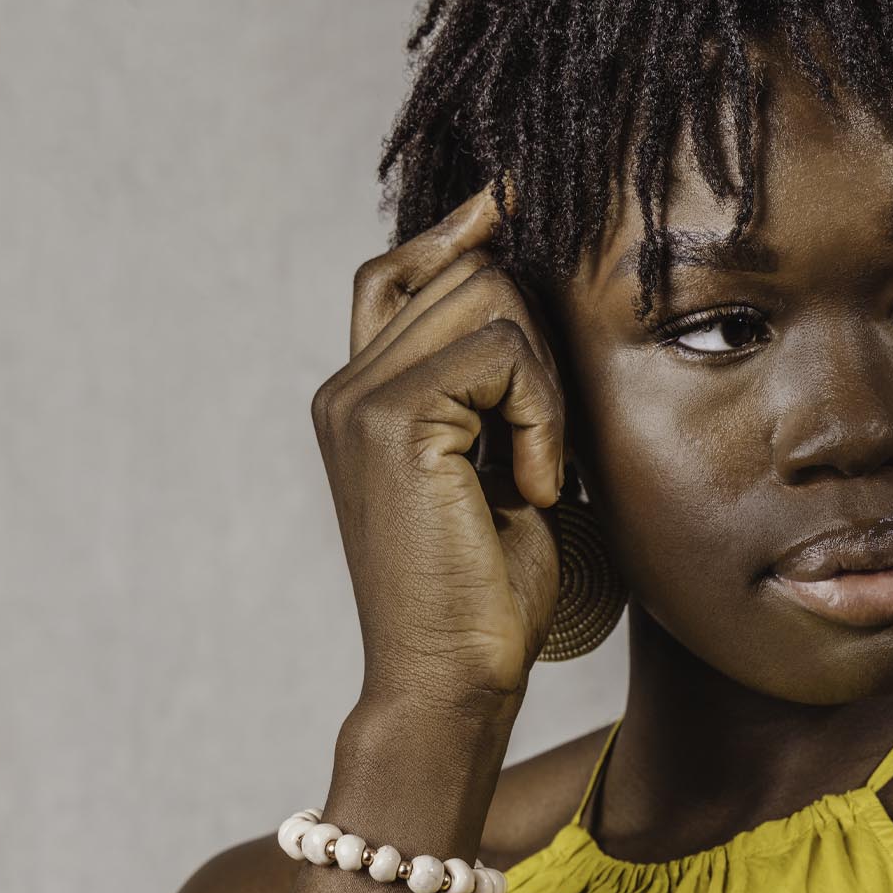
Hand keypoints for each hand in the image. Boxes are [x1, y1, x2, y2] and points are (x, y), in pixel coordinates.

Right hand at [310, 181, 565, 721]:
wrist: (452, 683)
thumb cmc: (484, 592)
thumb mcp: (500, 468)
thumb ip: (499, 386)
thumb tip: (533, 289)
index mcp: (361, 397)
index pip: (403, 269)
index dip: (462, 233)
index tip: (520, 209)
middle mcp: (346, 387)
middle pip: (465, 269)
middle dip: (537, 341)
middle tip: (545, 444)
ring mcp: (359, 399)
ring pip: (489, 294)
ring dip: (545, 382)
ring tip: (538, 470)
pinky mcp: (393, 420)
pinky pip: (503, 352)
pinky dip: (544, 417)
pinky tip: (536, 489)